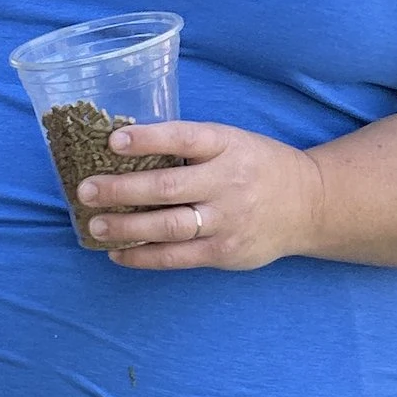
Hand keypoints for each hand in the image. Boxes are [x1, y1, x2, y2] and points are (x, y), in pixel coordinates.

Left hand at [74, 119, 325, 271]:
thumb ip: (191, 147)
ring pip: (168, 227)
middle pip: (167, 188)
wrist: (310, 204)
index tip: (113, 140)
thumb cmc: (257, 167)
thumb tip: (125, 149)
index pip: (183, 138)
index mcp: (227, 146)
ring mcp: (227, 220)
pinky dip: (143, 257)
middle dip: (120, 190)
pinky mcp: (225, 252)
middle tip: (86, 190)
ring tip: (94, 224)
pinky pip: (176, 257)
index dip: (148, 139)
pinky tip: (117, 252)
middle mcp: (228, 182)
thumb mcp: (232, 142)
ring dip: (125, 228)